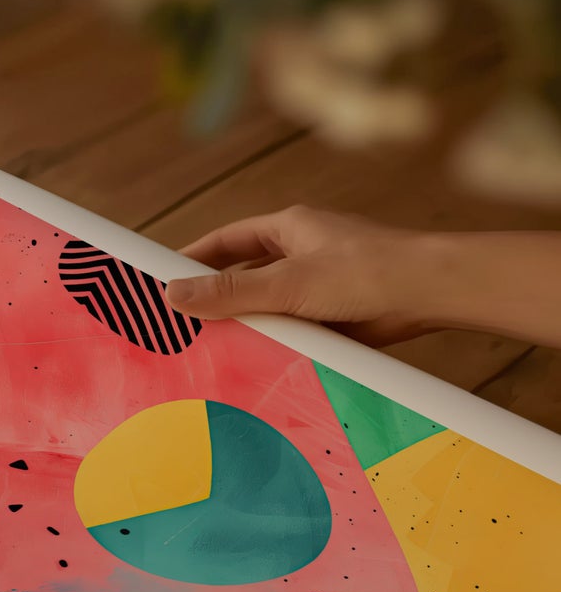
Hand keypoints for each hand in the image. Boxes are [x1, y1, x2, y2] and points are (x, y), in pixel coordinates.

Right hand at [165, 205, 434, 345]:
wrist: (430, 294)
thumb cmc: (365, 271)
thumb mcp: (286, 283)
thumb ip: (229, 292)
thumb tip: (171, 295)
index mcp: (289, 228)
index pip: (225, 241)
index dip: (192, 259)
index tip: (160, 281)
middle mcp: (301, 253)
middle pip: (242, 274)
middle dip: (213, 298)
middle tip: (178, 325)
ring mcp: (317, 285)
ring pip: (265, 305)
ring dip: (244, 325)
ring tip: (209, 351)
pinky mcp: (332, 315)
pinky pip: (289, 329)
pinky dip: (272, 343)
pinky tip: (254, 363)